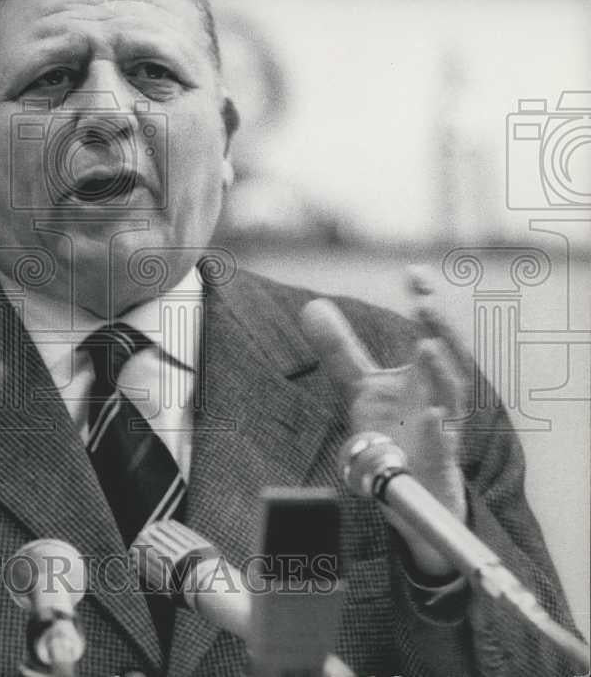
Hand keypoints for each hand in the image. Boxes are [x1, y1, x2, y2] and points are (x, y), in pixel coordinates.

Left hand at [301, 270, 467, 576]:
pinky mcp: (437, 465)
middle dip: (441, 330)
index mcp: (425, 376)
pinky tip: (430, 416)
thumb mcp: (361, 386)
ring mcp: (442, 432)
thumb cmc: (393, 432)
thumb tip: (312, 306)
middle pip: (450, 359)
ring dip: (442, 372)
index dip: (427, 303)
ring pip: (451, 400)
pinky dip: (438, 432)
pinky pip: (442, 448)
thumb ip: (340, 348)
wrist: (408, 489)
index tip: (414, 274)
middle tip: (425, 302)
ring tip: (426, 345)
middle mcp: (439, 398)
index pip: (432, 332)